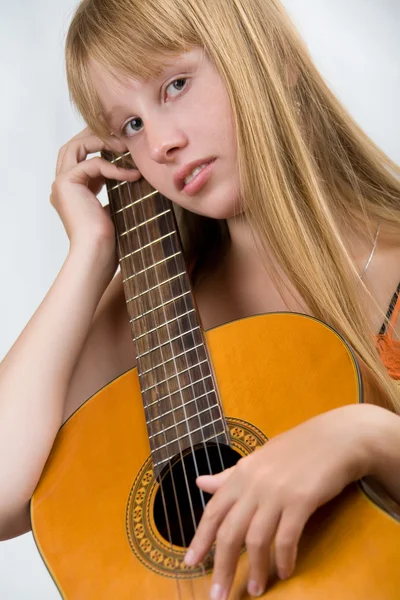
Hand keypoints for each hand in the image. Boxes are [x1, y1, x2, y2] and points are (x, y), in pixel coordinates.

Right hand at [51, 127, 140, 279]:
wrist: (97, 254)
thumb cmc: (107, 241)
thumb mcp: (114, 209)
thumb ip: (115, 191)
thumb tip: (134, 175)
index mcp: (72, 192)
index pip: (80, 158)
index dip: (100, 148)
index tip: (123, 148)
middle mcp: (62, 186)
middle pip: (72, 146)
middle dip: (95, 137)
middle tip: (121, 136)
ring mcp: (61, 184)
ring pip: (74, 147)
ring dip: (100, 142)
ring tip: (125, 146)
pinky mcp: (66, 184)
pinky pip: (92, 164)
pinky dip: (114, 168)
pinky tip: (132, 176)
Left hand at [184, 404, 372, 598]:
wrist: (334, 439)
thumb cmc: (295, 449)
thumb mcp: (257, 459)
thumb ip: (228, 477)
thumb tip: (199, 483)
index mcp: (240, 474)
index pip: (213, 511)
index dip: (200, 539)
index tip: (189, 564)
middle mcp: (254, 484)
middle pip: (231, 533)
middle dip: (221, 567)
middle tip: (217, 596)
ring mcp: (277, 493)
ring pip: (257, 540)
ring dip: (255, 570)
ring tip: (254, 590)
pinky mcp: (301, 501)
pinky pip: (287, 538)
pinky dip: (283, 559)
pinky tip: (284, 572)